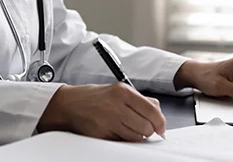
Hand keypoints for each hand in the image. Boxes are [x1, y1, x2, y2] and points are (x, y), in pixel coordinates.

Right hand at [37, 83, 165, 140]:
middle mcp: (117, 105)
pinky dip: (124, 140)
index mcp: (124, 91)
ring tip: (128, 128)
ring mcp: (108, 120)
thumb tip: (158, 113)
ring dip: (137, 136)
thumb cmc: (97, 97)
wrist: (71, 104)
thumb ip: (140, 99)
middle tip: (143, 128)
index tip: (161, 127)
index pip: (152, 110)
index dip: (160, 122)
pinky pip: (122, 142)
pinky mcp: (101, 134)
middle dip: (148, 130)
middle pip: (146, 126)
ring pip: (136, 137)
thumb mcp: (120, 90)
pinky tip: (118, 131)